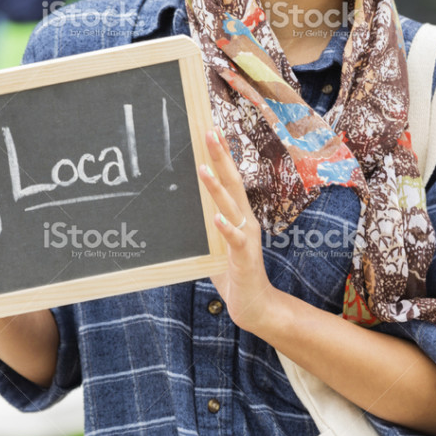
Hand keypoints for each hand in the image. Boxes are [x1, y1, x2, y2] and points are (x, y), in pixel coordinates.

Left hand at [197, 127, 281, 334]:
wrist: (254, 305)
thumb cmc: (232, 273)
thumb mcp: (213, 244)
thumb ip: (203, 225)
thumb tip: (181, 209)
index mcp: (238, 215)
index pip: (230, 179)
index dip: (221, 155)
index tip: (212, 130)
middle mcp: (245, 220)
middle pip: (233, 183)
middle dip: (220, 157)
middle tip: (209, 132)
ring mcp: (246, 237)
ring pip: (231, 206)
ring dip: (217, 187)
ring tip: (203, 168)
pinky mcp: (244, 257)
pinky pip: (234, 240)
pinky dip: (226, 227)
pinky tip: (217, 217)